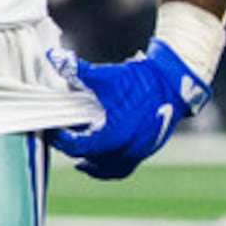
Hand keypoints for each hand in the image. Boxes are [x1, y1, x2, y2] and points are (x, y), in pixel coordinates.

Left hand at [47, 41, 208, 180]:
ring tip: (74, 154)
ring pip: (105, 169)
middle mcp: (126, 148)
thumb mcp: (105, 75)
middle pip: (88, 158)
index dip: (60, 139)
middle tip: (59, 136)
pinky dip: (105, 169)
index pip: (77, 147)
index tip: (51, 129)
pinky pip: (121, 170)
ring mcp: (138, 152)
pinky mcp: (145, 152)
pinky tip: (93, 163)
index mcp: (114, 134)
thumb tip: (52, 56)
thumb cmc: (140, 80)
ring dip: (88, 162)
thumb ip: (75, 69)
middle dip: (71, 148)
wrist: (174, 83)